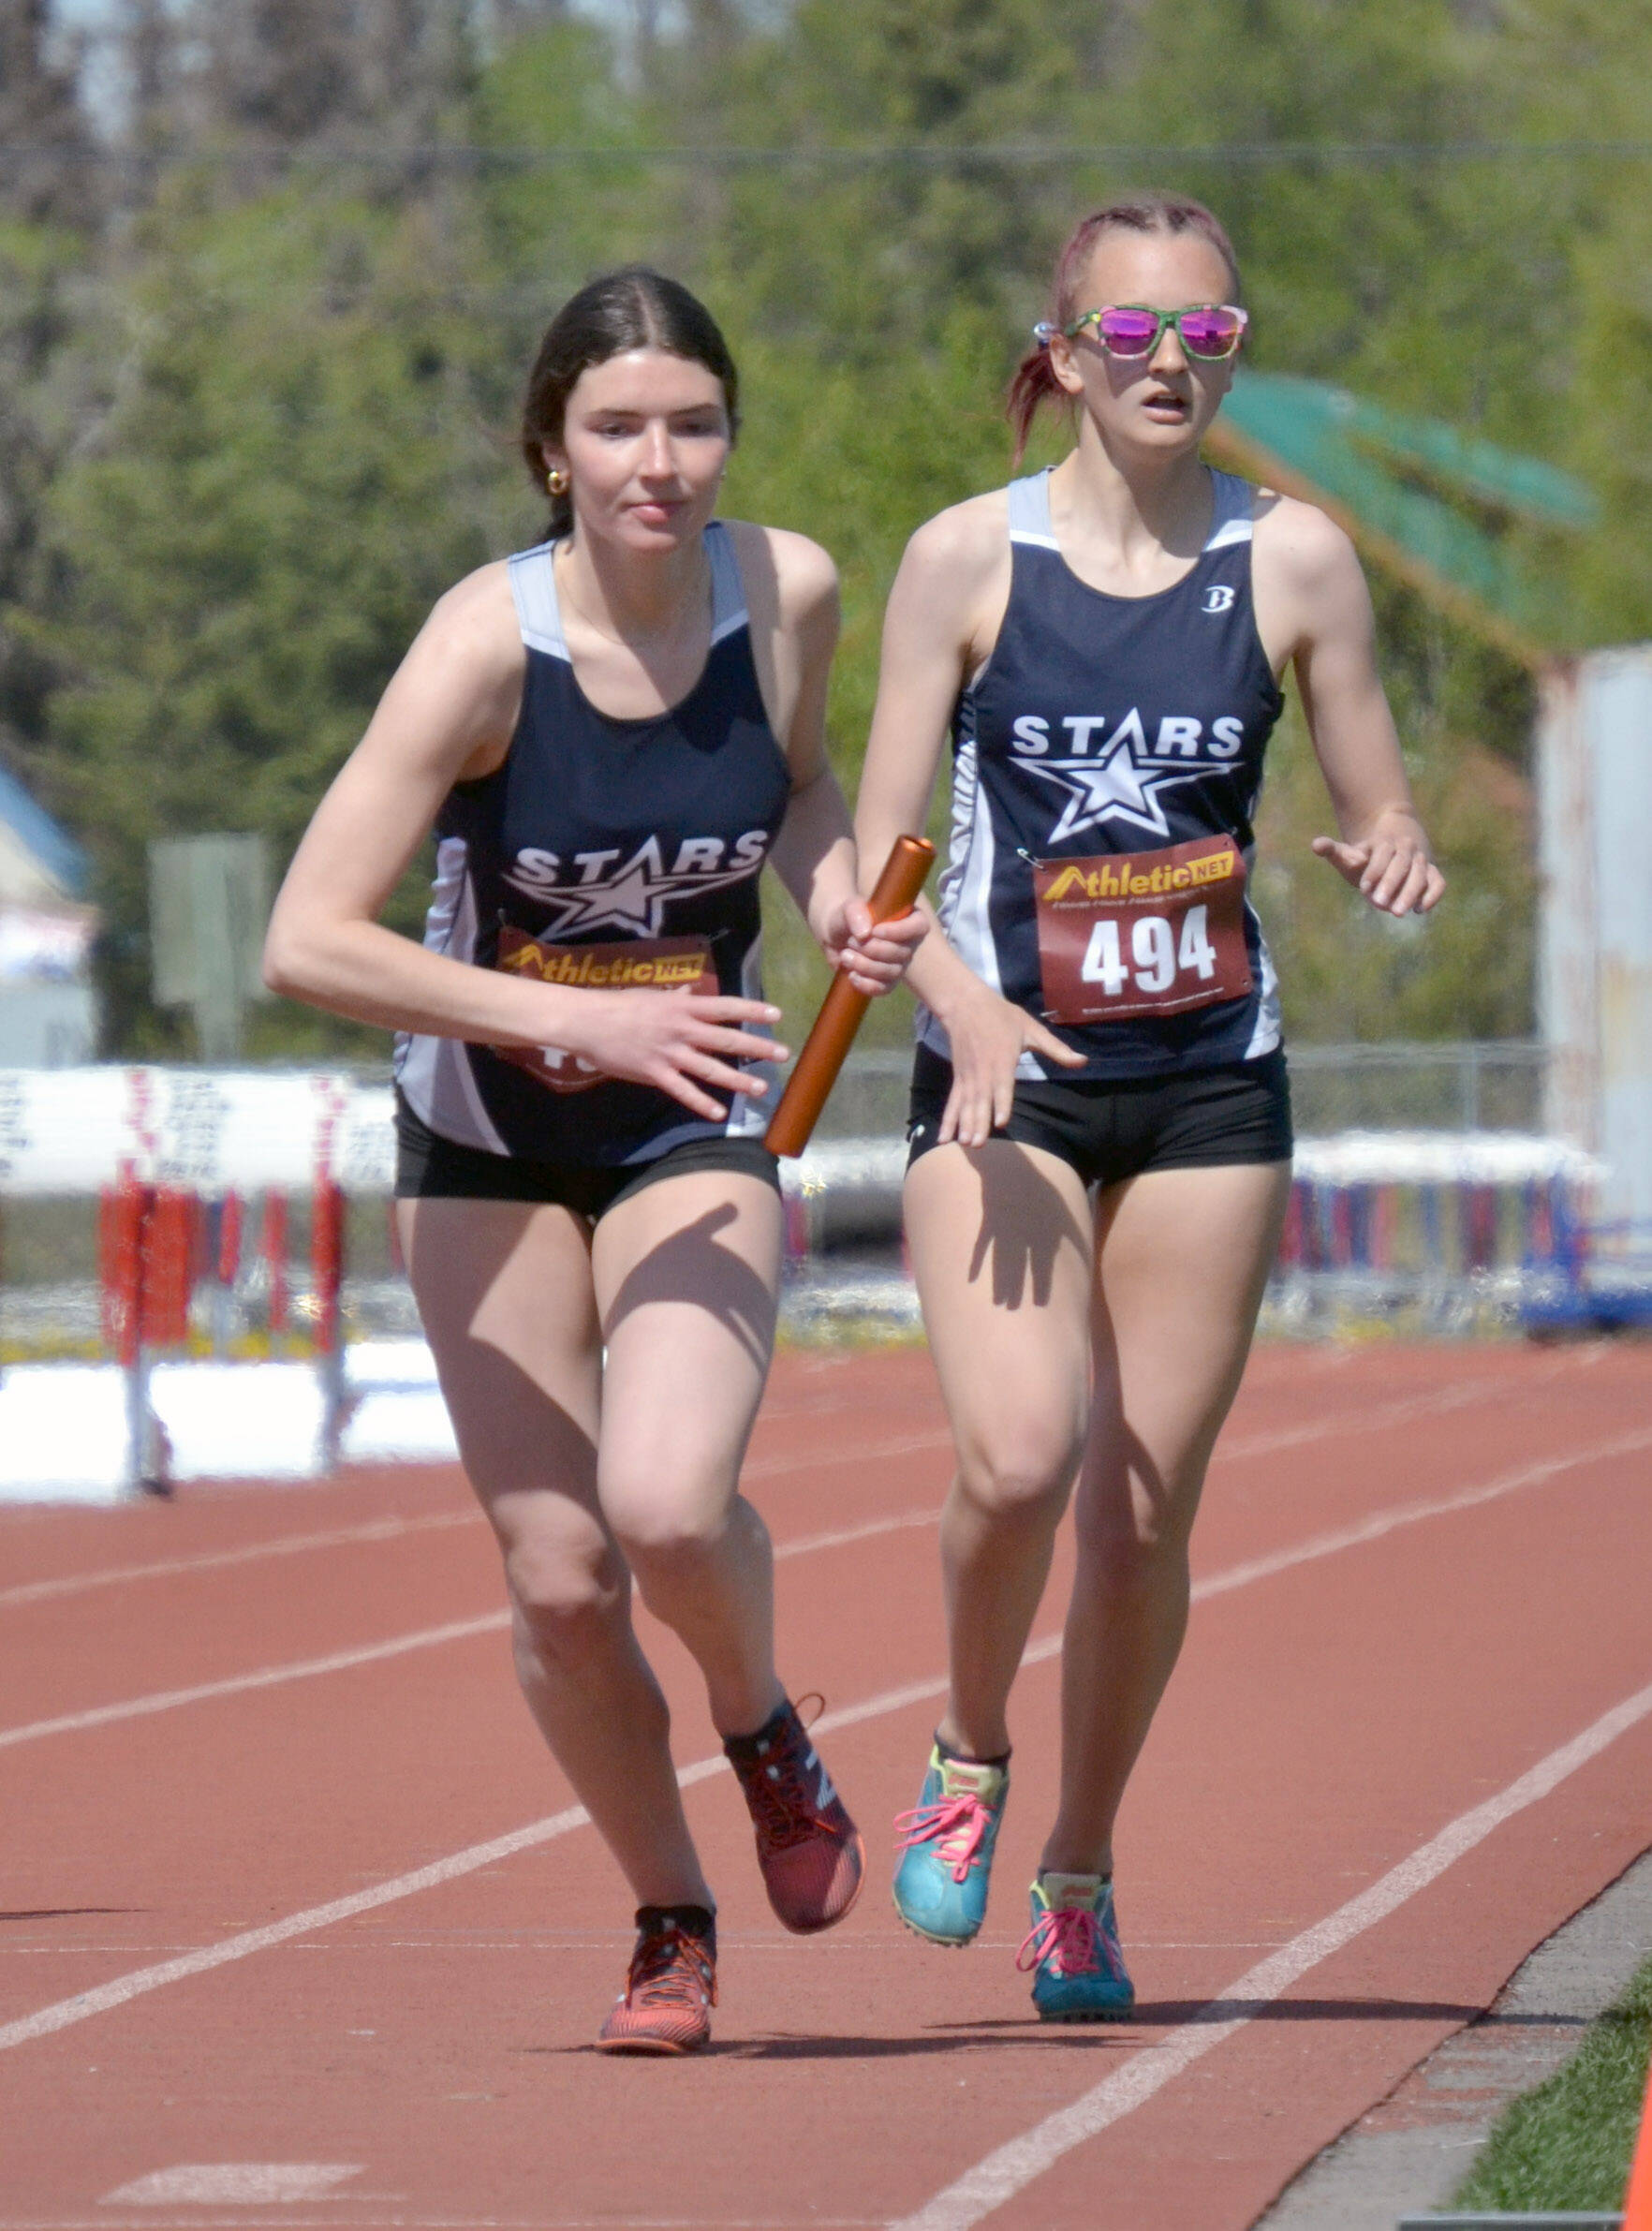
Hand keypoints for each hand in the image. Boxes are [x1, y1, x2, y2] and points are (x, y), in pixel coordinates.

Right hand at [552, 989, 788, 1123]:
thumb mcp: (653, 995)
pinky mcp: (655, 1073)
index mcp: (683, 1006)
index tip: (776, 1014)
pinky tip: (719, 1113)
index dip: (752, 1009)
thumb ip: (677, 998)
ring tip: (760, 1088)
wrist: (588, 1021)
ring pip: (711, 1068)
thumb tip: (692, 991)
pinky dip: (702, 1103)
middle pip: (727, 1039)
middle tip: (782, 1055)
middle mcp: (682, 1029)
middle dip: (757, 1047)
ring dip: (738, 1080)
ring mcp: (670, 1053)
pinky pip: (683, 1091)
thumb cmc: (620, 1005)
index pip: (725, 1007)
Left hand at [818, 895, 926, 996]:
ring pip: (892, 972)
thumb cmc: (849, 918)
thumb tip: (865, 934)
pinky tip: (852, 975)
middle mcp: (909, 943)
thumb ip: (855, 912)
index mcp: (910, 918)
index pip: (919, 927)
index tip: (874, 931)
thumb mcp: (849, 908)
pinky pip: (884, 988)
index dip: (899, 932)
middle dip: (872, 949)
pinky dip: (866, 984)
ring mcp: (900, 964)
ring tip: (845, 955)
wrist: (836, 936)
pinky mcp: (887, 980)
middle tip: (850, 941)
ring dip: (864, 965)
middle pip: (902, 953)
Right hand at [936, 979, 1083, 1148]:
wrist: (965, 1005)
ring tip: (966, 1144)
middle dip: (979, 1122)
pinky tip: (944, 1139)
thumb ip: (1056, 1049)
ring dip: (965, 1125)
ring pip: (966, 1104)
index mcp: (1002, 1060)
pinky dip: (948, 1120)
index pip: (1002, 1085)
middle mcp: (983, 1071)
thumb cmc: (1002, 1017)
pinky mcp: (958, 1079)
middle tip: (979, 1144)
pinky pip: (953, 1103)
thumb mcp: (1031, 1028)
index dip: (1001, 1104)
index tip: (1000, 1123)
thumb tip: (1083, 1061)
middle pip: (981, 1100)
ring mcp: (968, 1077)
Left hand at [1312, 811, 1444, 916]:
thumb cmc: (1366, 858)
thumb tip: (1316, 845)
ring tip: (1397, 913)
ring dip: (1411, 893)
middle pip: (1402, 864)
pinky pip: (1438, 882)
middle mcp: (1407, 849)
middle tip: (1379, 904)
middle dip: (1391, 883)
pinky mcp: (1433, 874)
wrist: (1395, 846)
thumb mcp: (1349, 854)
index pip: (1382, 854)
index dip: (1374, 870)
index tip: (1363, 887)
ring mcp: (1422, 861)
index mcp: (1385, 842)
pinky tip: (1419, 911)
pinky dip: (1432, 895)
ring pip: (1421, 874)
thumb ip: (1335, 852)